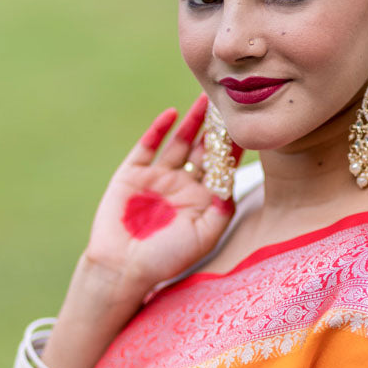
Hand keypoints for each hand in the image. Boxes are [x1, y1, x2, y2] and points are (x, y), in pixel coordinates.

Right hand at [84, 95, 240, 305]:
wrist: (122, 267)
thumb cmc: (165, 260)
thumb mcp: (202, 238)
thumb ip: (221, 211)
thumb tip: (234, 183)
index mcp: (201, 201)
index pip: (221, 168)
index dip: (232, 148)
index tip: (246, 128)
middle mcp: (182, 186)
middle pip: (203, 150)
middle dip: (215, 129)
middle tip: (229, 104)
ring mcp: (157, 178)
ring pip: (179, 143)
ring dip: (192, 122)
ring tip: (206, 100)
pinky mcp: (132, 174)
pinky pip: (147, 146)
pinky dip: (159, 129)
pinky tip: (172, 113)